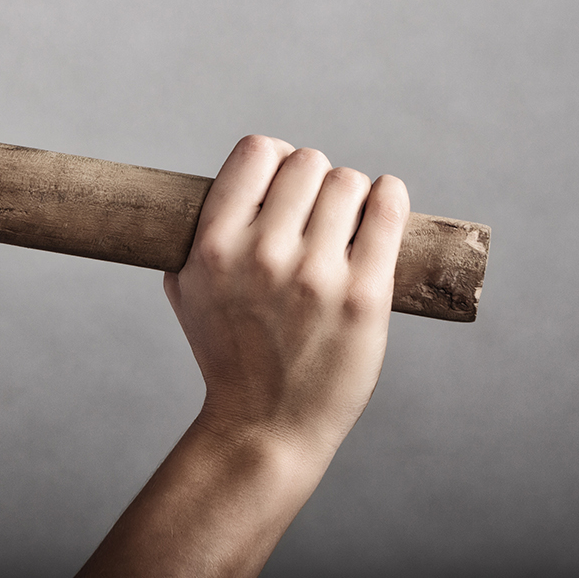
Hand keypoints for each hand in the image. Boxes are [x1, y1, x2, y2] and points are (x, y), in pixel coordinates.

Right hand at [165, 135, 408, 462]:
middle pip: (307, 162)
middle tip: (319, 210)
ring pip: (349, 183)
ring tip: (351, 219)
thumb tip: (230, 187)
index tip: (285, 182)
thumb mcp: (187, 289)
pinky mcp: (363, 297)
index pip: (257, 151)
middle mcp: (263, 254)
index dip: (275, 159)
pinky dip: (391, 197)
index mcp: (214, 246)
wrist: (264, 426)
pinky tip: (386, 201)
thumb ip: (197, 233)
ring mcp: (315, 276)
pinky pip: (388, 212)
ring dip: (352, 194)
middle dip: (315, 179)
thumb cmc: (226, 354)